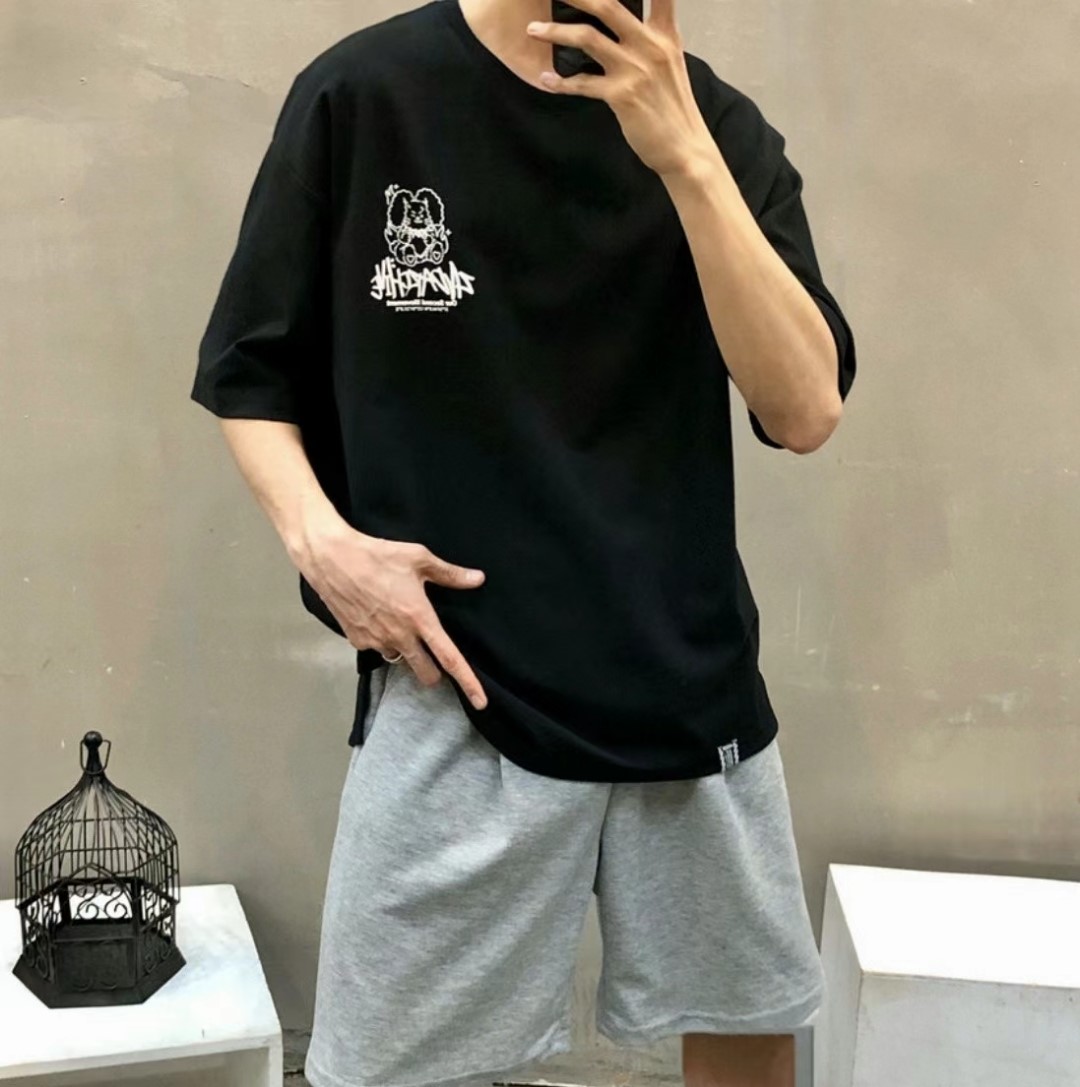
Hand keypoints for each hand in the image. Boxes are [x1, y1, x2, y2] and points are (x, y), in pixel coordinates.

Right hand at [298, 523, 488, 708]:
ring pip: (400, 660)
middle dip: (434, 672)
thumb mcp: (419, 558)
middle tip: (433, 654)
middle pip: (425, 673)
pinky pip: (377, 648)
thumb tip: (477, 579)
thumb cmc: (377, 555)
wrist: (331, 559)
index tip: (480, 702)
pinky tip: (378, 619)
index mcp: (420, 619)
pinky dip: (382, 640)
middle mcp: (400, 637)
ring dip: (406, 652)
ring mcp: (376, 641)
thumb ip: (450, 574)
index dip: (468, 682)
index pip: (450, 658)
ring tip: (400, 626)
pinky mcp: (357, 641)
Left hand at [525, 0, 713, 177]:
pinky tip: (547, 80)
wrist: (684, 148)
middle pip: (608, 5)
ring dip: (555, 32)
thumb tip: (625, 29)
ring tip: (533, 30)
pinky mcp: (621, 95)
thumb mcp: (670, 64)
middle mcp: (650, 45)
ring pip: (588, 38)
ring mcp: (635, 69)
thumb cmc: (673, 110)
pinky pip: (582, 83)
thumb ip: (651, 41)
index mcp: (664, 35)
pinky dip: (561, 83)